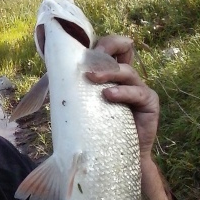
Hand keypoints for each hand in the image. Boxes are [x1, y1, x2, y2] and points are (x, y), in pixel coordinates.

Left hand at [86, 35, 159, 159]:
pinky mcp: (149, 101)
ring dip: (107, 72)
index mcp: (111, 74)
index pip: (111, 47)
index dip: (103, 43)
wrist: (114, 156)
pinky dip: (122, 92)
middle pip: (123, 49)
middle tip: (88, 60)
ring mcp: (139, 88)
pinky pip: (137, 92)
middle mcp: (126, 77)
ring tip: (91, 78)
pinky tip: (109, 95)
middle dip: (105, 49)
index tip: (85, 49)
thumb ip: (74, 89)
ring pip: (126, 71)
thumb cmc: (96, 129)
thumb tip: (50, 76)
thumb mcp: (83, 105)